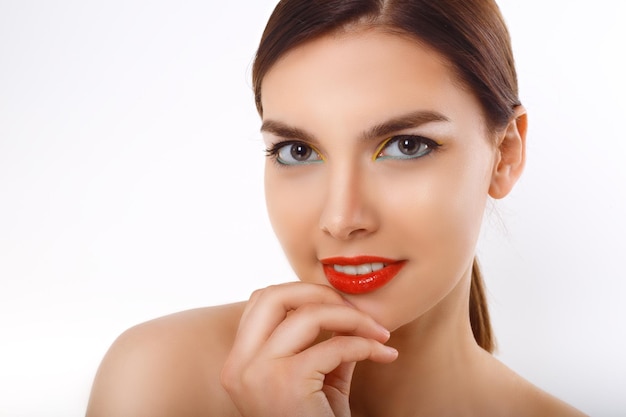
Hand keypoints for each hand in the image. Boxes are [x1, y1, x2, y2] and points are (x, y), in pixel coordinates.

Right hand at [220, 282, 397, 416]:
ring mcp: (259, 373)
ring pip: (308, 314)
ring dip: (353, 317)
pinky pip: (335, 346)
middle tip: (355, 310)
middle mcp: (240, 365)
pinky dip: (367, 345)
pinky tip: (385, 354)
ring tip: (380, 332)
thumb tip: (346, 306)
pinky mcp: (287, 383)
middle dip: (319, 291)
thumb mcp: (315, 379)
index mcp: (240, 362)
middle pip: (273, 295)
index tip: (337, 307)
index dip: (301, 293)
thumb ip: (323, 342)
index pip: (262, 302)